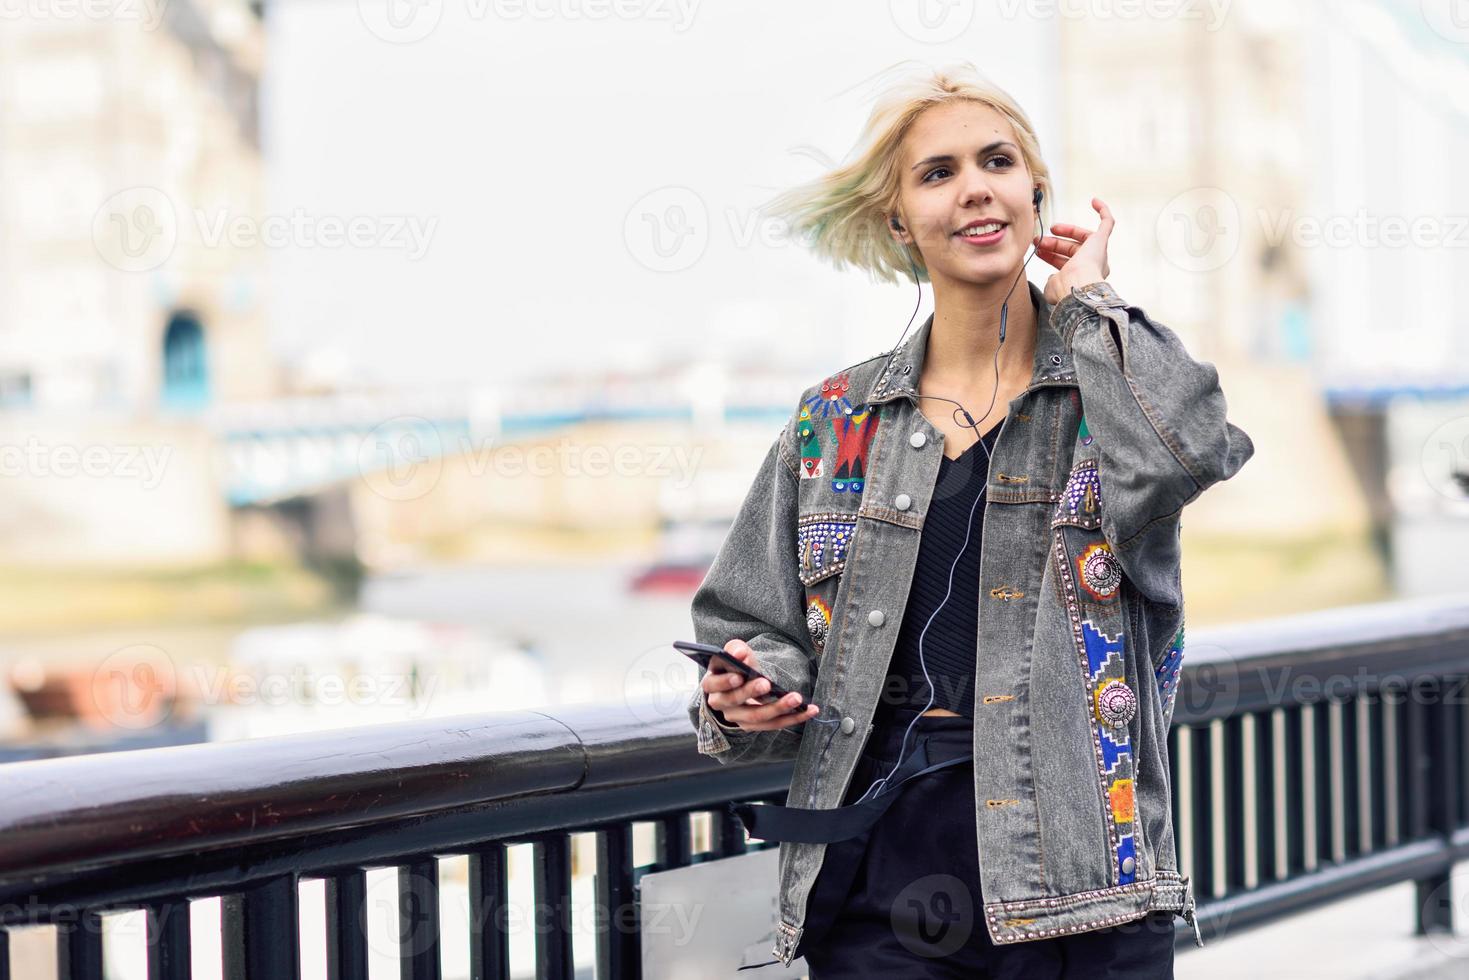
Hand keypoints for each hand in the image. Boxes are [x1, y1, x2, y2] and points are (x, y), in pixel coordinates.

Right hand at [702, 639, 819, 731]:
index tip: (739, 676)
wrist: (741, 683)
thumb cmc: (737, 666)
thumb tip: (738, 654)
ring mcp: (737, 717)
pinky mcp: (754, 726)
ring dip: (777, 708)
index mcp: (712, 683)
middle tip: (767, 684)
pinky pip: (773, 724)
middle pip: (734, 701)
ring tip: (796, 698)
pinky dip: (793, 718)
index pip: (714, 683)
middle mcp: (720, 703)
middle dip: (751, 692)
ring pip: (756, 717)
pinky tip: (810, 710)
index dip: (725, 681)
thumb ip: (735, 649)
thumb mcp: (734, 654)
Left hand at [1036, 196, 1113, 305]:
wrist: (1076, 285)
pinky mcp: (1102, 240)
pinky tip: (1094, 201)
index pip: (1067, 263)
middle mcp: (1094, 266)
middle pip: (1074, 250)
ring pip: (1083, 238)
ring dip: (1066, 231)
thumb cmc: (1065, 289)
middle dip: (1055, 244)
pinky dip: (1102, 211)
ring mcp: (1099, 253)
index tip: (1039, 251)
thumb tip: (1053, 277)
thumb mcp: (1053, 286)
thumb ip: (1053, 281)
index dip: (1052, 256)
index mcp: (1082, 278)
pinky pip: (1107, 223)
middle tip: (1039, 241)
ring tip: (1050, 228)